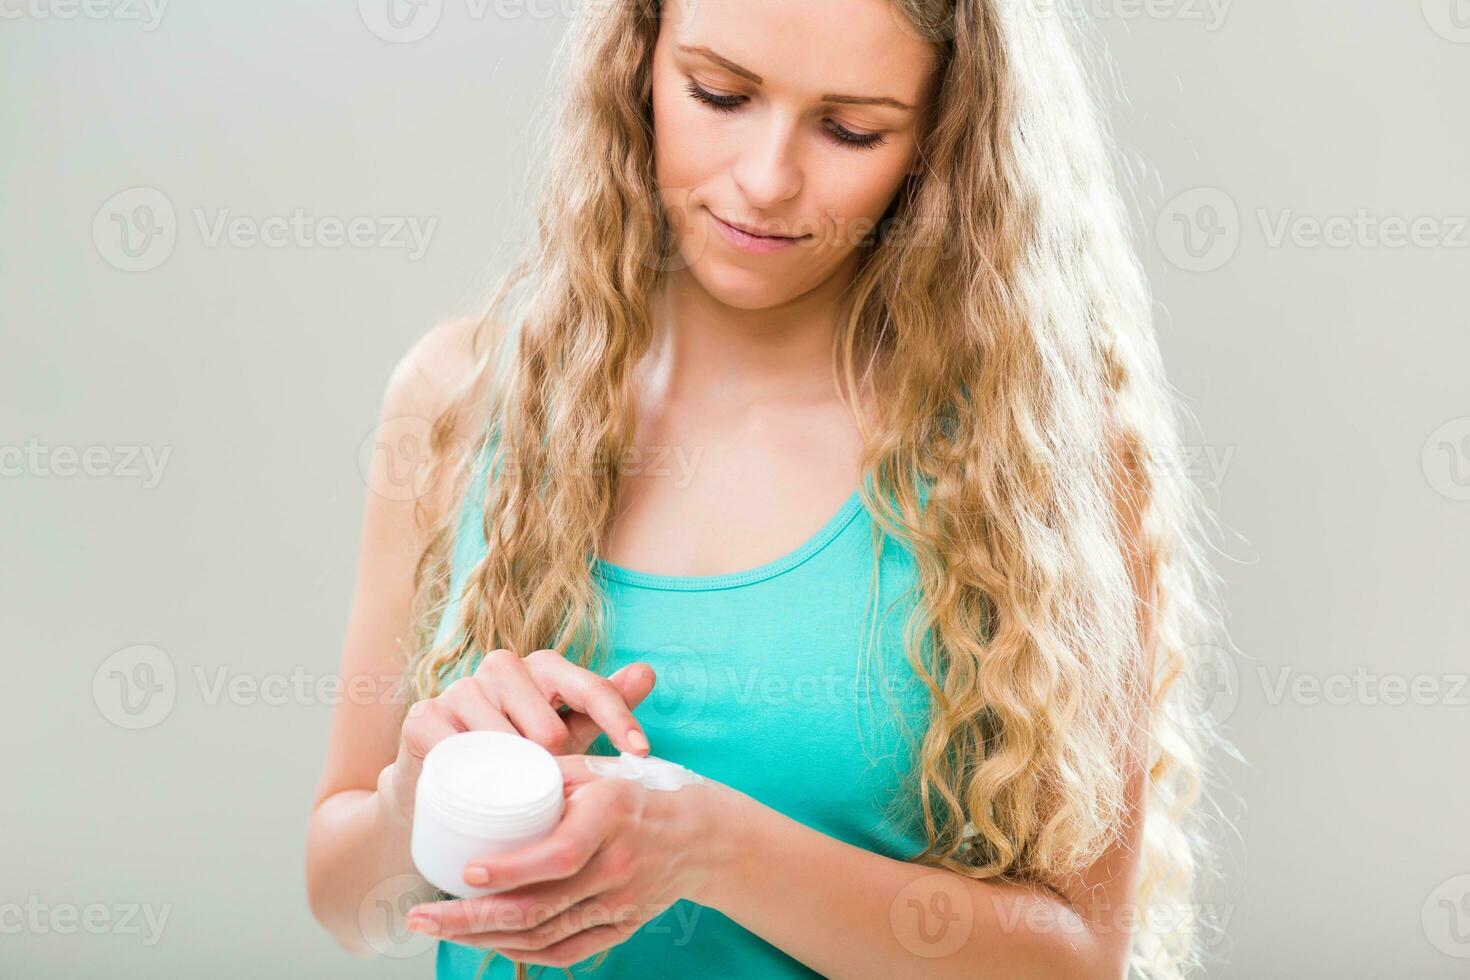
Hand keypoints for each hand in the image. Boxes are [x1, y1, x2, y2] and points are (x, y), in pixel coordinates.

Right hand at [379, 650, 655, 827]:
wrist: (445, 790)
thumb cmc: (519, 758)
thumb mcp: (568, 734)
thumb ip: (604, 705)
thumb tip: (648, 672)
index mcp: (541, 667)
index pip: (589, 687)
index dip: (619, 720)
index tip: (641, 753)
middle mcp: (501, 668)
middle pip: (549, 726)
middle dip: (557, 768)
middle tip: (551, 794)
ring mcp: (459, 690)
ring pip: (506, 741)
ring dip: (516, 778)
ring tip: (518, 799)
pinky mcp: (423, 717)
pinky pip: (457, 748)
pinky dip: (471, 774)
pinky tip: (478, 791)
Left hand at [402, 755, 734, 967]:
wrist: (704, 837)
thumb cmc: (641, 793)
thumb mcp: (601, 770)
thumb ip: (549, 770)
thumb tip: (486, 765)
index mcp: (611, 817)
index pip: (558, 854)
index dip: (510, 869)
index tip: (465, 872)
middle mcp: (617, 866)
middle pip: (539, 907)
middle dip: (472, 918)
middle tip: (422, 916)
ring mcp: (619, 904)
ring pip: (544, 935)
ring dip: (486, 938)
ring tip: (440, 928)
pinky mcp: (621, 927)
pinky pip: (566, 951)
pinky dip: (523, 952)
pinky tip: (488, 944)